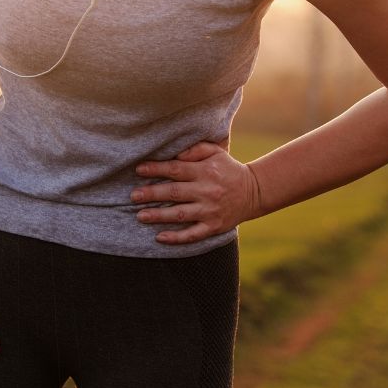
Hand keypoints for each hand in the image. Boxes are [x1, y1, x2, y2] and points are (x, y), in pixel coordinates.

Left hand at [132, 141, 263, 244]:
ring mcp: (210, 210)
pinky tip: (160, 237)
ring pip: (179, 214)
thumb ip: (195, 149)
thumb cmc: (228, 169)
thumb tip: (176, 154)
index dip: (156, 169)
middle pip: (174, 192)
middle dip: (151, 194)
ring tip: (140, 215)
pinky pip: (192, 234)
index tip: (139, 170)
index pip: (176, 169)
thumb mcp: (216, 152)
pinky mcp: (213, 226)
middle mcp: (207, 191)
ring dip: (158, 216)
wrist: (254, 192)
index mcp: (205, 171)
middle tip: (133, 196)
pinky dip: (176, 238)